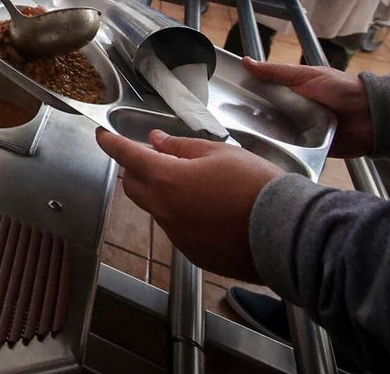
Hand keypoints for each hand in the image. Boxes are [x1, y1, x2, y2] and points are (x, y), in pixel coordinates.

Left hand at [96, 128, 285, 281]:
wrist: (287, 232)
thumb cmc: (256, 186)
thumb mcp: (219, 153)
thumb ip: (181, 148)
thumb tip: (157, 142)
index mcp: (167, 180)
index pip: (128, 157)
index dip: (112, 144)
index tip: (103, 135)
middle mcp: (165, 211)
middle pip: (134, 186)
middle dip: (137, 169)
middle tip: (156, 157)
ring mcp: (177, 236)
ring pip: (157, 209)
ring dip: (163, 193)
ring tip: (196, 184)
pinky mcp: (193, 253)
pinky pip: (177, 229)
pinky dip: (183, 215)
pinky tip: (209, 210)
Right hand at [242, 57, 372, 156]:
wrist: (371, 117)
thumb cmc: (342, 90)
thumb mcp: (306, 75)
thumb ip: (276, 72)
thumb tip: (247, 61)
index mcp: (290, 93)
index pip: (262, 95)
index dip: (245, 97)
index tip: (225, 99)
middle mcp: (292, 113)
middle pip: (265, 118)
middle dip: (251, 120)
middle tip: (229, 122)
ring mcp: (300, 132)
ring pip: (274, 136)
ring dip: (264, 137)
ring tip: (242, 139)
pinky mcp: (308, 150)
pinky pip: (291, 152)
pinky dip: (281, 151)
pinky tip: (264, 152)